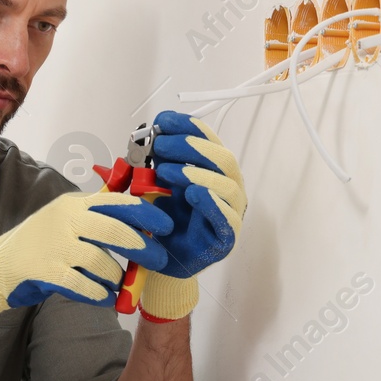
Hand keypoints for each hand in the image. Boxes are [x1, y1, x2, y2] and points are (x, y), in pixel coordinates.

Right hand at [0, 189, 171, 329]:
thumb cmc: (41, 244)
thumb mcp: (67, 219)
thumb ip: (98, 215)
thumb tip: (141, 214)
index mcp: (75, 204)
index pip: (117, 202)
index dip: (145, 213)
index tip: (166, 226)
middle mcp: (65, 220)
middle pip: (114, 230)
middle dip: (142, 247)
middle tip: (159, 260)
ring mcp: (54, 246)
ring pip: (101, 262)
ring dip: (117, 277)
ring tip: (121, 285)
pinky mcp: (46, 272)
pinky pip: (84, 286)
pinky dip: (100, 295)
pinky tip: (107, 299)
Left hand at [145, 111, 245, 278]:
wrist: (158, 260)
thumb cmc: (161, 221)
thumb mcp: (154, 184)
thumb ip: (156, 161)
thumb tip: (150, 133)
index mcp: (211, 171)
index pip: (207, 140)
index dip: (187, 126)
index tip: (162, 121)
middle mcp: (225, 188)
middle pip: (221, 157)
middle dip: (190, 147)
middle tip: (159, 146)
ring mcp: (230, 212)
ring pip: (228, 185)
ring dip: (196, 173)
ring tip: (165, 172)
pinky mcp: (227, 238)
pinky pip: (227, 218)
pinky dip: (212, 203)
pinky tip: (194, 194)